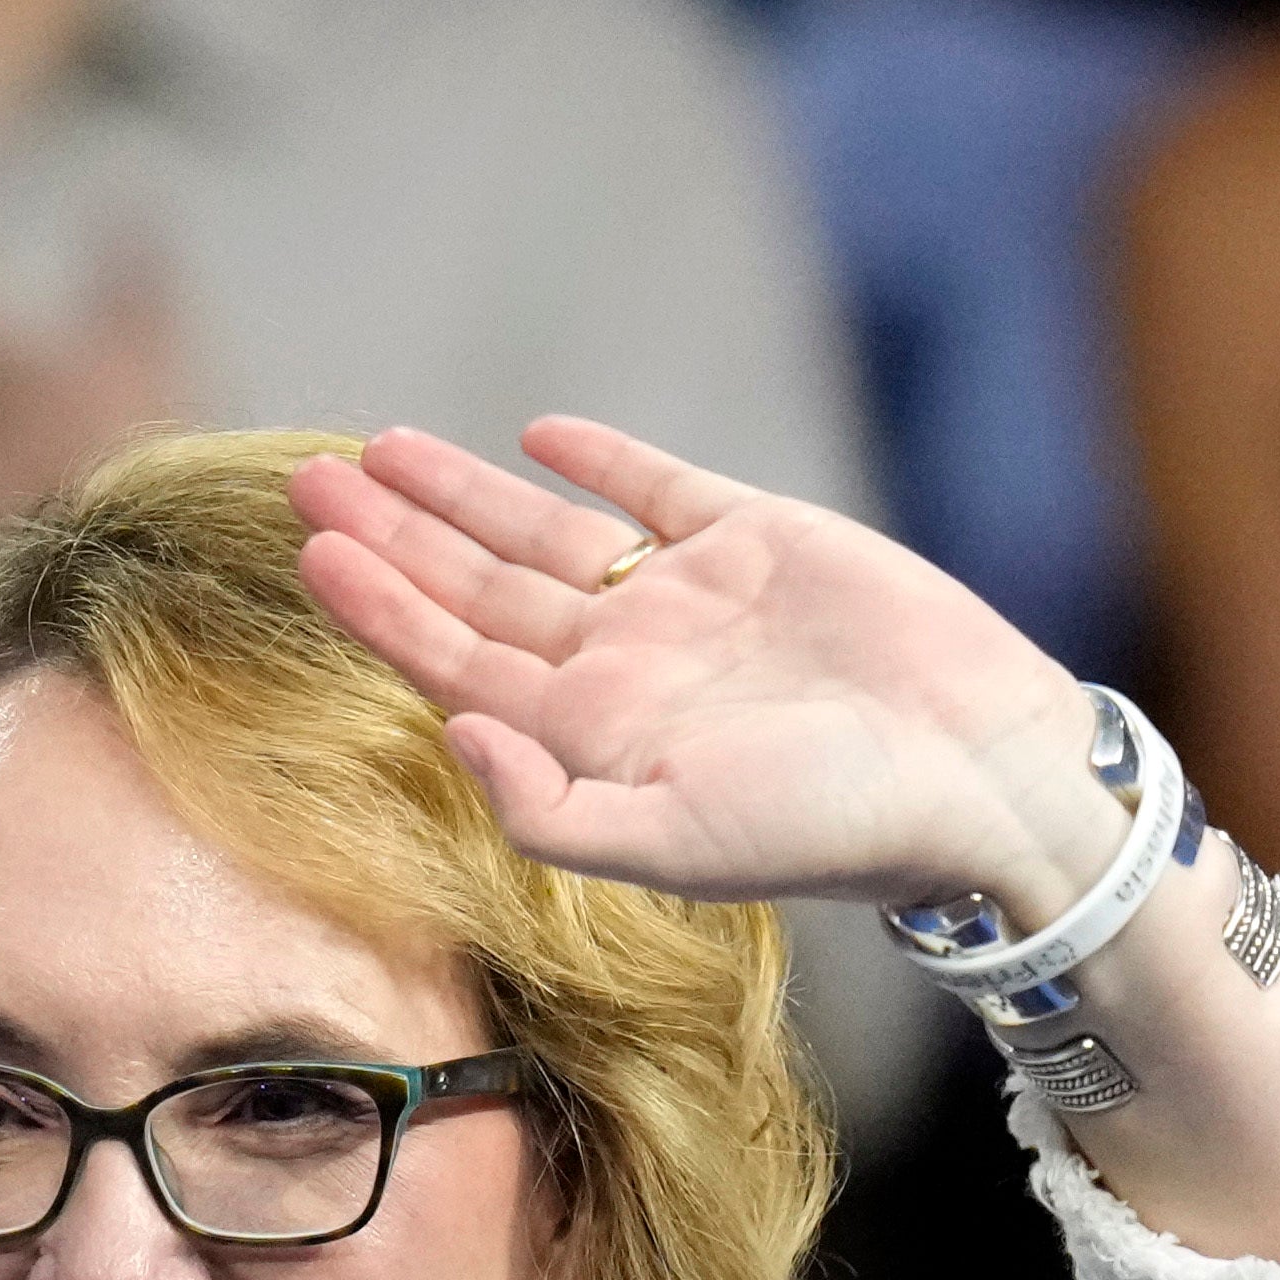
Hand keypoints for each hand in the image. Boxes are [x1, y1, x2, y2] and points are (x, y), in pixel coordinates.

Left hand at [291, 416, 1132, 913]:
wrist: (976, 773)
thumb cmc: (829, 827)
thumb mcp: (671, 843)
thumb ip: (548, 806)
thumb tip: (450, 733)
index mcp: (588, 735)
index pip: (450, 662)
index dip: (379, 607)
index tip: (309, 552)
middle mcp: (622, 665)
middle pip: (473, 590)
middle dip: (389, 536)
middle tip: (303, 478)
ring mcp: (686, 600)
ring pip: (542, 533)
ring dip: (462, 492)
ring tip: (380, 448)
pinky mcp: (758, 540)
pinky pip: (656, 490)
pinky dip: (598, 461)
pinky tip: (537, 436)